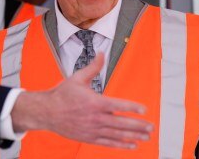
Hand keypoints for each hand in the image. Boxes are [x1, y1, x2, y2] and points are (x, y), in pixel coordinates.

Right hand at [11, 54, 152, 148]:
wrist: (46, 112)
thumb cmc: (62, 94)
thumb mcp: (77, 78)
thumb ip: (93, 67)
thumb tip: (101, 53)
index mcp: (94, 102)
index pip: (118, 106)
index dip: (132, 108)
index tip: (144, 110)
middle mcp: (95, 118)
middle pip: (121, 123)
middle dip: (138, 125)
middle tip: (151, 127)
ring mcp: (92, 129)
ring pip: (117, 134)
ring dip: (133, 136)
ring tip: (146, 136)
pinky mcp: (89, 138)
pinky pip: (108, 142)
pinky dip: (120, 144)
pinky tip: (132, 145)